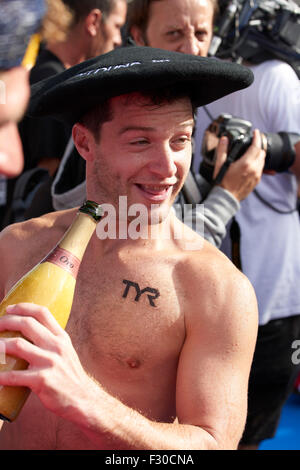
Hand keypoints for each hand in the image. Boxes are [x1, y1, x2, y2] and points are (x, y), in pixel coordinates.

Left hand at [0, 303, 93, 420]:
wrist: (83, 399)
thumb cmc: (70, 376)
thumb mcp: (66, 352)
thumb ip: (51, 341)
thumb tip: (30, 333)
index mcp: (61, 337)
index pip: (42, 313)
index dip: (23, 307)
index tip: (9, 308)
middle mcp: (56, 346)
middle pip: (27, 324)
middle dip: (6, 321)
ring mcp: (49, 362)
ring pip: (17, 345)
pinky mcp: (42, 380)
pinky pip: (15, 376)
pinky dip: (1, 376)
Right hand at [213, 130, 265, 200]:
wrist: (227, 198)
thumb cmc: (223, 183)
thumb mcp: (220, 165)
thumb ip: (222, 150)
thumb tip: (224, 140)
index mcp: (246, 163)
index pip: (256, 146)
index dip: (257, 137)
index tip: (256, 132)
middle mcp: (254, 169)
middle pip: (262, 152)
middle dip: (258, 145)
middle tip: (253, 142)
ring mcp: (256, 175)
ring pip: (263, 160)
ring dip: (259, 154)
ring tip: (253, 152)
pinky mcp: (257, 181)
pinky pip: (261, 169)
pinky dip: (258, 163)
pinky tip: (251, 163)